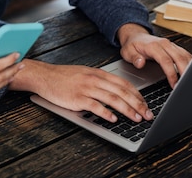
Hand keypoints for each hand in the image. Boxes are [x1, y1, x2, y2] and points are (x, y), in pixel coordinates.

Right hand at [13, 60, 153, 122]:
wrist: (44, 76)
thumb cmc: (63, 77)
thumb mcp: (85, 73)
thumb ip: (100, 81)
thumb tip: (117, 92)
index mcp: (97, 73)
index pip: (123, 83)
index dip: (137, 94)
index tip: (145, 104)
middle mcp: (94, 79)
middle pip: (121, 92)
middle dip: (137, 104)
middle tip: (147, 114)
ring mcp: (86, 88)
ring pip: (112, 99)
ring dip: (127, 109)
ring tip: (136, 118)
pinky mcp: (77, 98)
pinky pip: (95, 106)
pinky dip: (106, 113)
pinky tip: (114, 119)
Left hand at [117, 23, 191, 87]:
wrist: (135, 36)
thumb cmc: (132, 45)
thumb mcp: (127, 52)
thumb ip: (134, 58)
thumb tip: (140, 63)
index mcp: (153, 46)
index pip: (166, 60)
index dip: (171, 73)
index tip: (174, 84)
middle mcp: (164, 44)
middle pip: (180, 58)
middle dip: (185, 73)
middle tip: (185, 87)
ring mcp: (171, 45)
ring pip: (185, 56)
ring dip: (190, 68)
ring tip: (191, 82)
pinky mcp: (175, 48)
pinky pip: (186, 55)